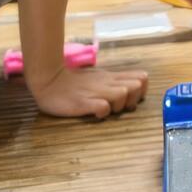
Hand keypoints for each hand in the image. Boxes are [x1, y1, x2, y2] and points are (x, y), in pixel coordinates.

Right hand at [27, 65, 148, 118]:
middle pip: (137, 86)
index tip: (133, 98)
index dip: (143, 90)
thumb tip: (130, 88)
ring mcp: (96, 92)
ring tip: (109, 110)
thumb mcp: (98, 78)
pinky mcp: (84, 102)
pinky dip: (103, 113)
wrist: (48, 80)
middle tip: (122, 106)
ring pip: (123, 94)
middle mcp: (107, 83)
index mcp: (111, 77)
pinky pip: (102, 107)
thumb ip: (113, 81)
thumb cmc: (73, 82)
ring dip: (120, 106)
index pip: (141, 77)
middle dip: (134, 99)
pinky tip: (96, 114)